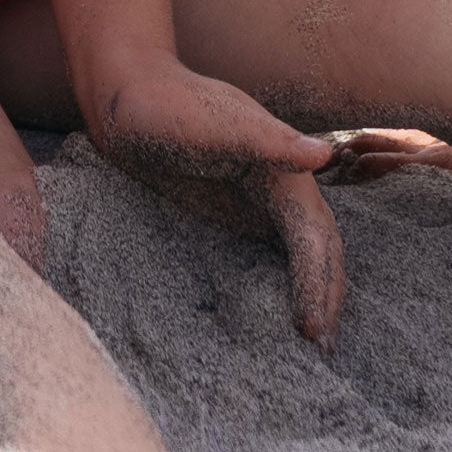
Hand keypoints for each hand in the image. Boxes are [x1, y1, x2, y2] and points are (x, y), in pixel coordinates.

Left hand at [84, 53, 344, 344]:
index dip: (318, 281)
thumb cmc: (166, 106)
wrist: (126, 101)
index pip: (315, 236)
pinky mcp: (235, 214)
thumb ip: (266, 141)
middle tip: (324, 351)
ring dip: (312, 294)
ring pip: (299, 254)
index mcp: (286, 167)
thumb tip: (323, 154)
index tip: (314, 330)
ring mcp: (259, 201)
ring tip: (314, 342)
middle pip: (318, 249)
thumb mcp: (212, 125)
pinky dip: (281, 285)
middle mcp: (281, 185)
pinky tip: (279, 315)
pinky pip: (268, 255)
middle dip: (325, 295)